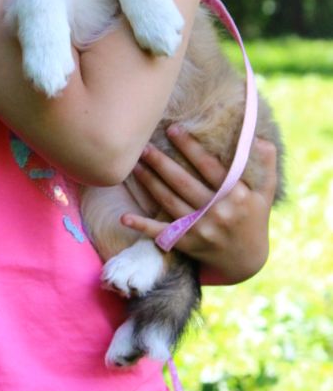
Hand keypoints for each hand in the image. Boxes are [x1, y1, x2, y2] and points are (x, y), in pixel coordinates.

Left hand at [121, 125, 278, 284]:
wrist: (246, 261)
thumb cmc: (254, 220)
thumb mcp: (264, 194)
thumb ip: (265, 165)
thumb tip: (260, 138)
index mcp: (236, 196)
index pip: (208, 166)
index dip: (190, 147)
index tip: (173, 129)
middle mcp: (217, 212)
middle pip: (182, 182)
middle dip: (161, 162)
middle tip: (143, 145)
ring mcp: (201, 229)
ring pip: (169, 201)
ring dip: (149, 182)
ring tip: (134, 164)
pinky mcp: (187, 244)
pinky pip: (162, 233)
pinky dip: (143, 226)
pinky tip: (124, 217)